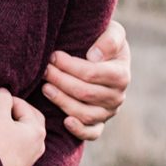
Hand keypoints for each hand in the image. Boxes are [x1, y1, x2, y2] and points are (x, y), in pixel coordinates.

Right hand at [0, 89, 45, 165]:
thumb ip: (2, 98)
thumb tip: (4, 91)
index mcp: (37, 129)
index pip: (23, 105)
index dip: (7, 99)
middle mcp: (40, 143)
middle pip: (30, 118)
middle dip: (16, 110)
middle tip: (0, 106)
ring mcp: (33, 155)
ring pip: (26, 131)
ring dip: (14, 123)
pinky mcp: (24, 164)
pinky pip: (22, 143)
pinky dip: (13, 135)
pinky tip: (0, 135)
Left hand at [44, 20, 130, 140]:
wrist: (102, 56)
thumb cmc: (102, 41)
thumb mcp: (112, 32)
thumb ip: (109, 39)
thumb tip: (94, 56)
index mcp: (121, 75)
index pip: (92, 74)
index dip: (70, 66)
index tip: (54, 56)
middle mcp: (117, 96)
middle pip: (85, 93)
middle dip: (61, 80)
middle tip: (44, 69)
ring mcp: (108, 112)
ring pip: (85, 114)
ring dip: (62, 101)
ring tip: (45, 87)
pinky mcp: (99, 123)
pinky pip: (92, 133)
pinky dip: (79, 130)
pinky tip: (65, 121)